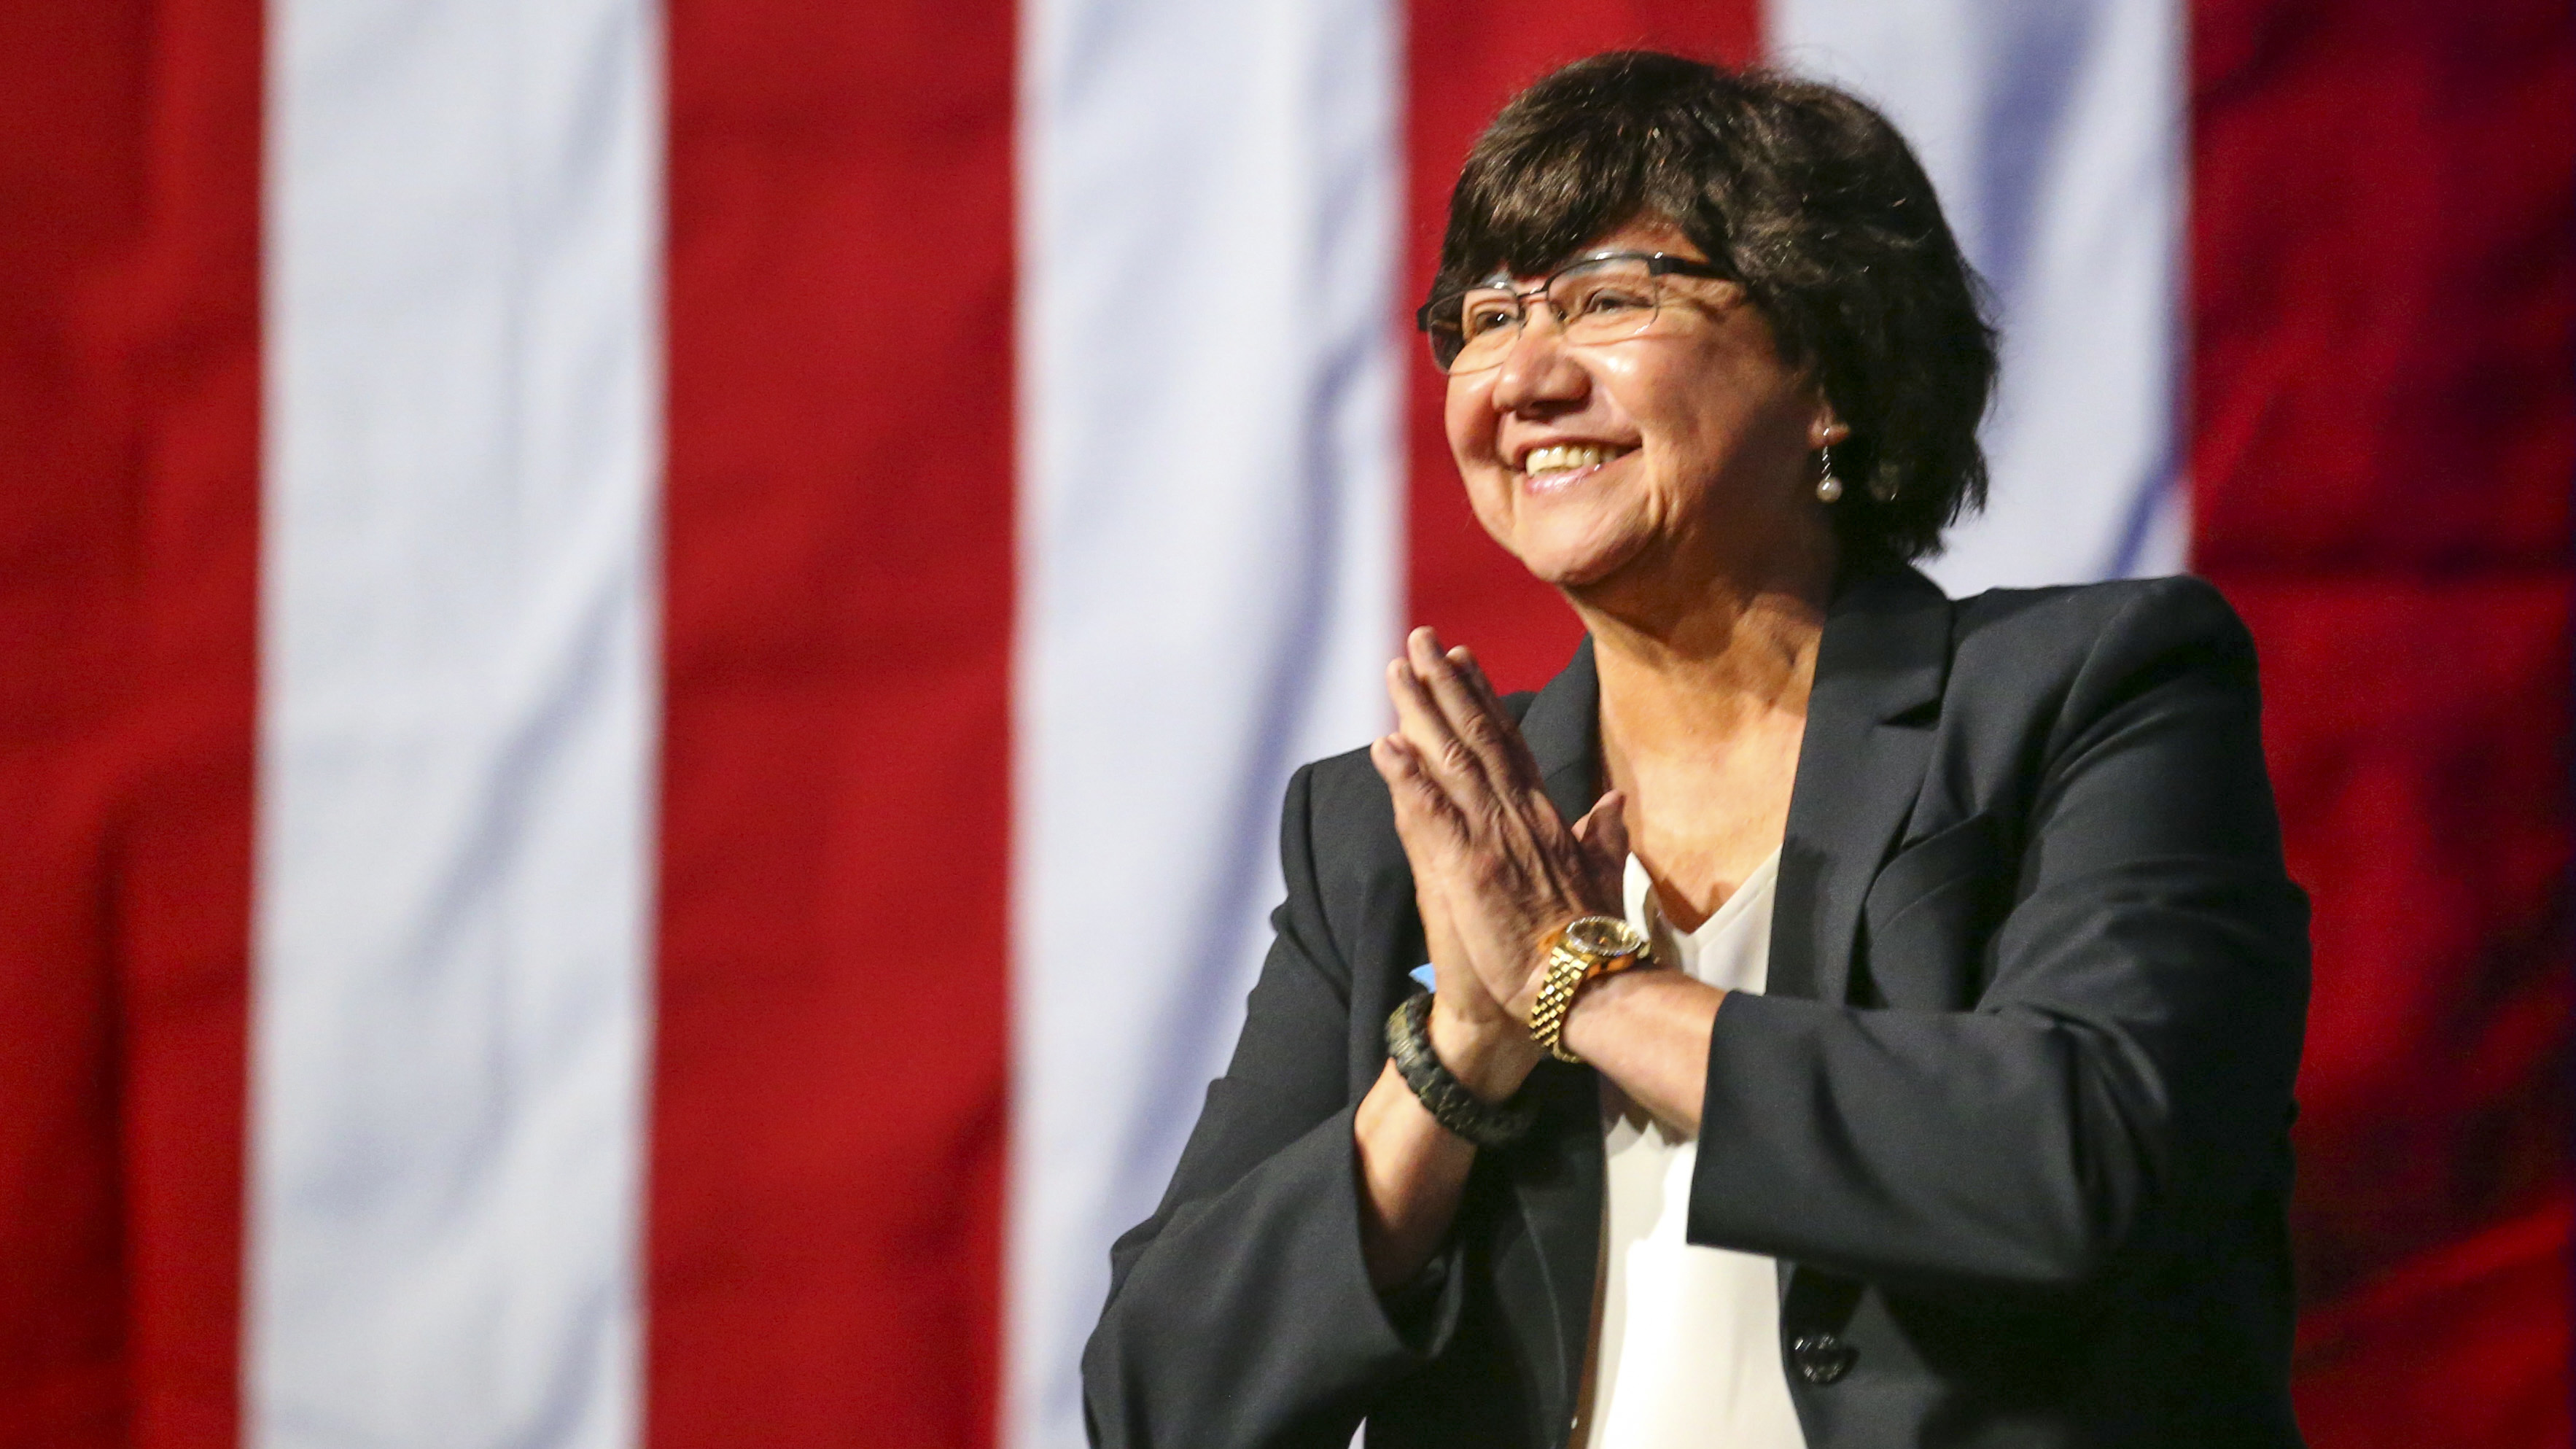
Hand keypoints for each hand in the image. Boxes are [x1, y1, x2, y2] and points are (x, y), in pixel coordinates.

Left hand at [1368, 628, 1628, 1098]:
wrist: (1583, 993)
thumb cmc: (1588, 948)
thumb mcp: (1602, 883)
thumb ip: (1602, 840)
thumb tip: (1613, 803)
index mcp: (1545, 821)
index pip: (1509, 746)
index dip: (1483, 699)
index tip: (1462, 659)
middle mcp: (1519, 819)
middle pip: (1477, 738)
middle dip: (1446, 686)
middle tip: (1419, 640)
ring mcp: (1493, 841)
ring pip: (1451, 763)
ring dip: (1420, 713)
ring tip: (1396, 670)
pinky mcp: (1469, 871)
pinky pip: (1432, 816)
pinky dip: (1408, 780)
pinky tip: (1385, 747)